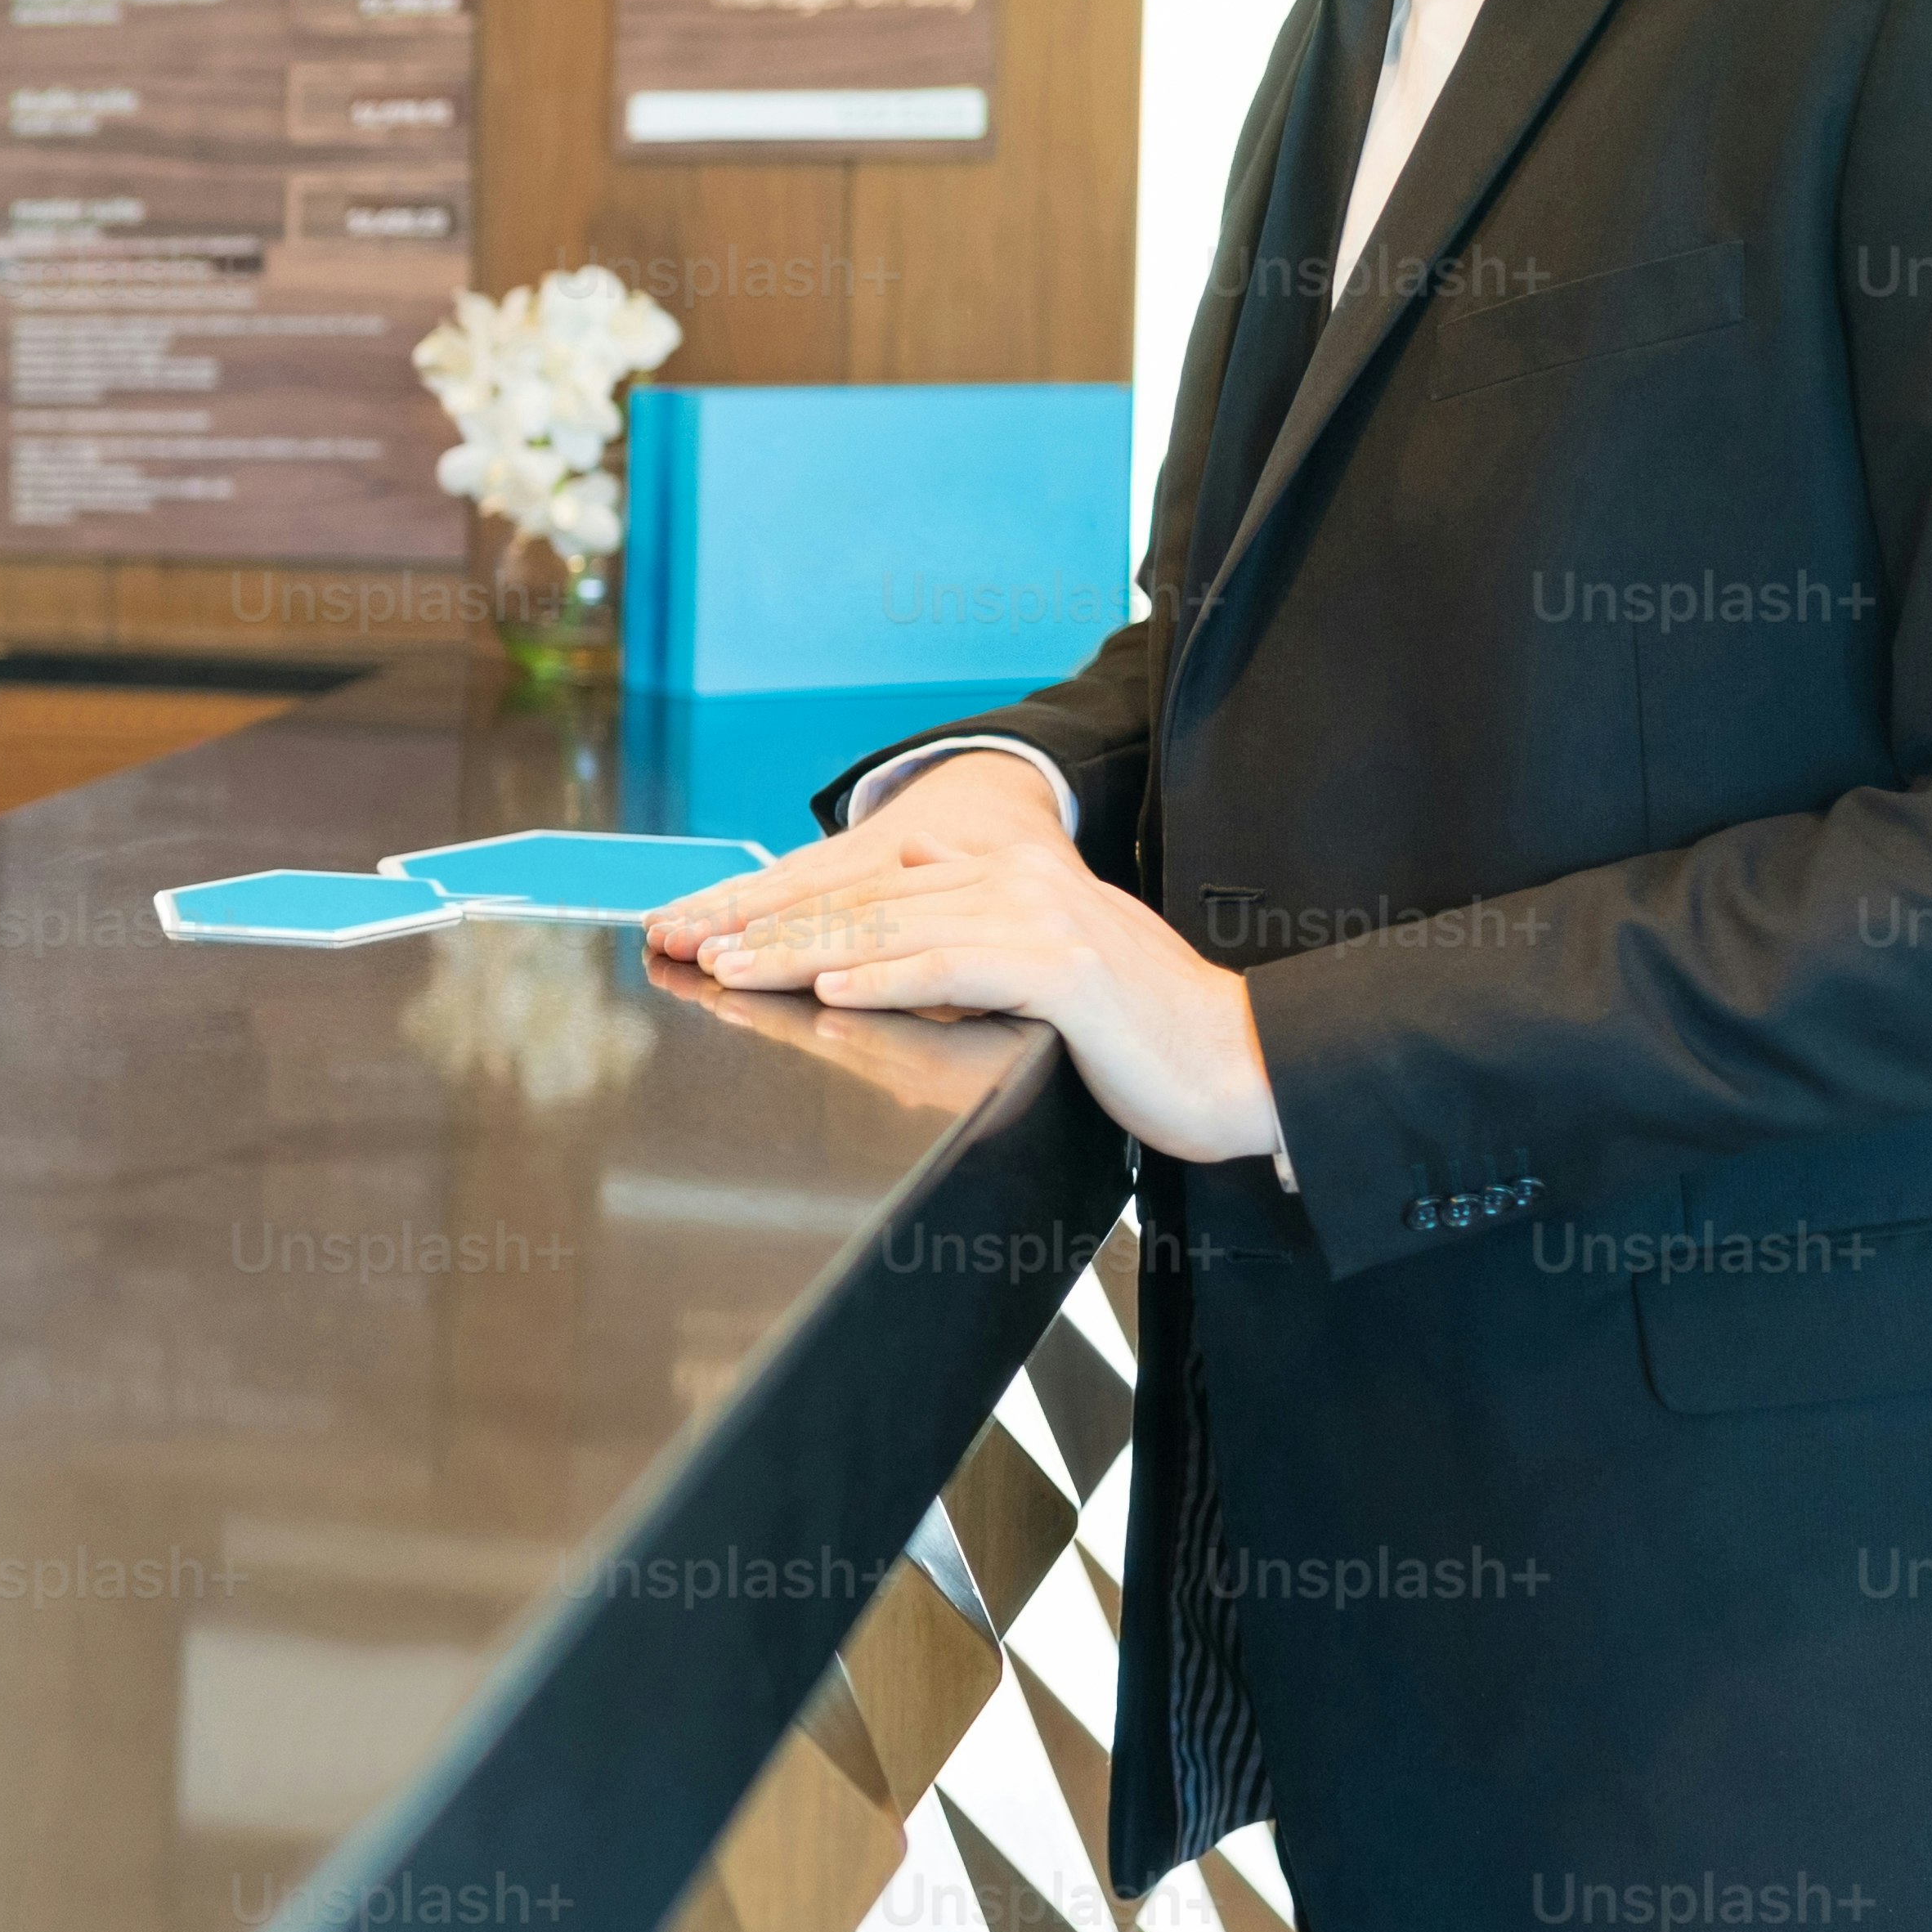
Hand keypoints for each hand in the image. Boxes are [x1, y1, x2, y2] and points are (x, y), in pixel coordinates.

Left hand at [646, 772, 1286, 1165]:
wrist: (1241, 1061)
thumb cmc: (1137, 1036)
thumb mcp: (1041, 969)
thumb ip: (969, 939)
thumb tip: (882, 928)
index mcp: (1010, 869)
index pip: (871, 882)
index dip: (783, 905)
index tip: (711, 930)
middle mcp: (1020, 876)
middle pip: (866, 898)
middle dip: (767, 925)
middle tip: (690, 946)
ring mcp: (1041, 915)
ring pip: (893, 928)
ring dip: (800, 953)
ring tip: (730, 970)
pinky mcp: (1062, 967)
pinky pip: (952, 968)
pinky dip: (885, 980)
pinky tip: (829, 994)